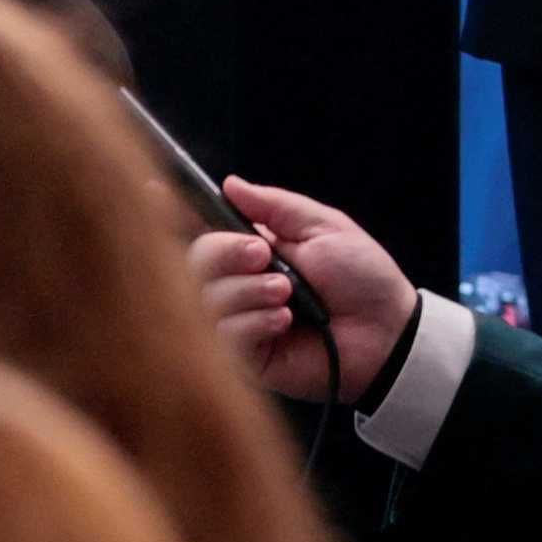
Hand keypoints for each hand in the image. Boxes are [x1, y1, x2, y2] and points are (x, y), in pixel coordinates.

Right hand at [190, 176, 416, 401]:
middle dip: (224, 254)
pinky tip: (284, 323)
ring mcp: (239, 321)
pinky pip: (223, 335)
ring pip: (205, 298)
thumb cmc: (363, 279)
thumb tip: (230, 183)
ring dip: (247, 291)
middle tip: (263, 257)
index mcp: (252, 250)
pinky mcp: (246, 358)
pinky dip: (254, 322)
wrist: (388, 333)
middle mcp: (238, 283)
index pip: (201, 227)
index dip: (172, 210)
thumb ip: (276, 206)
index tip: (152, 190)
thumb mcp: (324, 228)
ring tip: (287, 296)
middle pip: (192, 261)